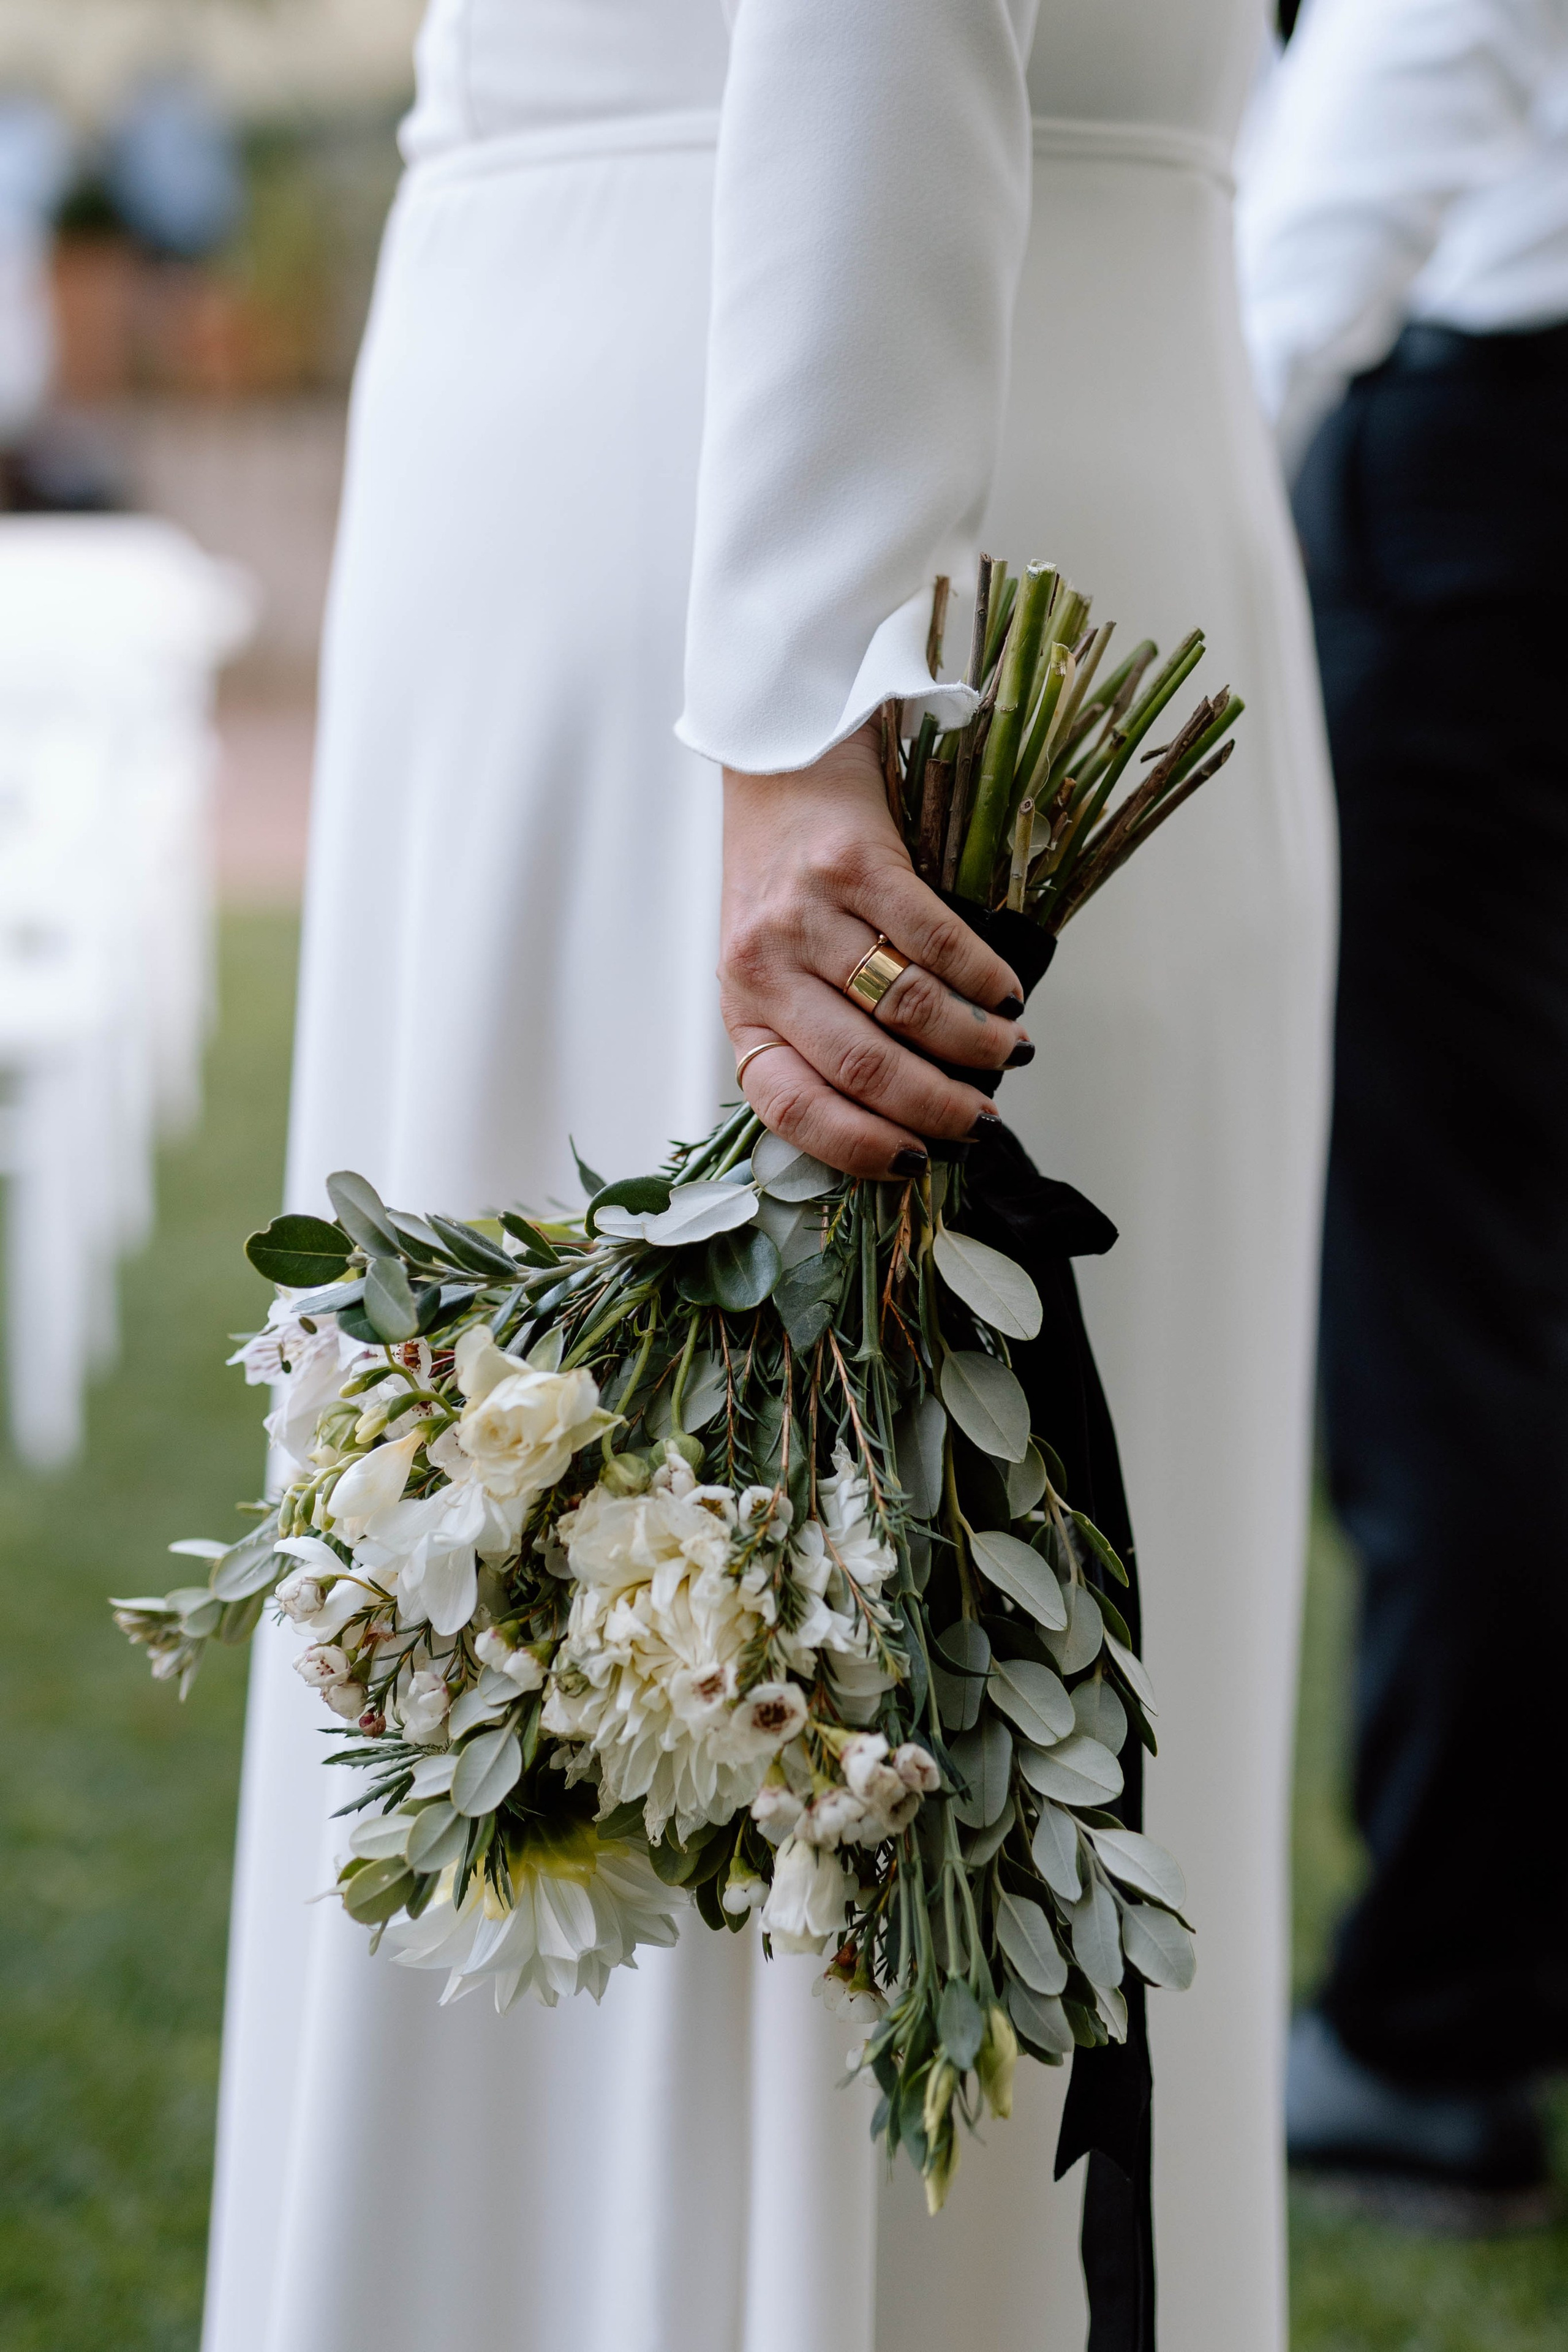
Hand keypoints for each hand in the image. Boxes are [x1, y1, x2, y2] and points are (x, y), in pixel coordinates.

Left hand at [720, 723, 1029, 1177]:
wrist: (778, 765)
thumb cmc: (783, 883)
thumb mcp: (776, 971)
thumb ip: (818, 1036)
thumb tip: (907, 1117)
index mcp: (742, 1008)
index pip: (790, 1104)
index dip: (857, 1146)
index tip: (916, 1163)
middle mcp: (764, 965)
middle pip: (863, 1066)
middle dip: (938, 1107)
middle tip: (984, 1120)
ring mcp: (807, 911)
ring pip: (906, 1008)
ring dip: (974, 1045)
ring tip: (1011, 1053)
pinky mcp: (854, 860)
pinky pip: (934, 939)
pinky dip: (983, 978)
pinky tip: (1007, 996)